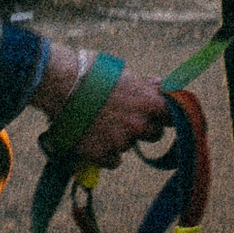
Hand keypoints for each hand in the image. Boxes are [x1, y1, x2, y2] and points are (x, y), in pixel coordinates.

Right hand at [34, 43, 173, 170]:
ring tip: (100, 122)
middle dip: (143, 128)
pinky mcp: (102, 155)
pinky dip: (105, 153)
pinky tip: (93, 138)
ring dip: (120, 138)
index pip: (174, 117)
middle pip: (154, 135)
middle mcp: (140, 124)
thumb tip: (160, 84)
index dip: (165, 116)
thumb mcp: (123, 74)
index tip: (159, 116)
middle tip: (124, 118)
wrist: (59, 84)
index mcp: (150, 102)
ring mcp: (121, 142)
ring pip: (129, 146)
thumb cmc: (91, 72)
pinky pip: (112, 160)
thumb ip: (143, 85)